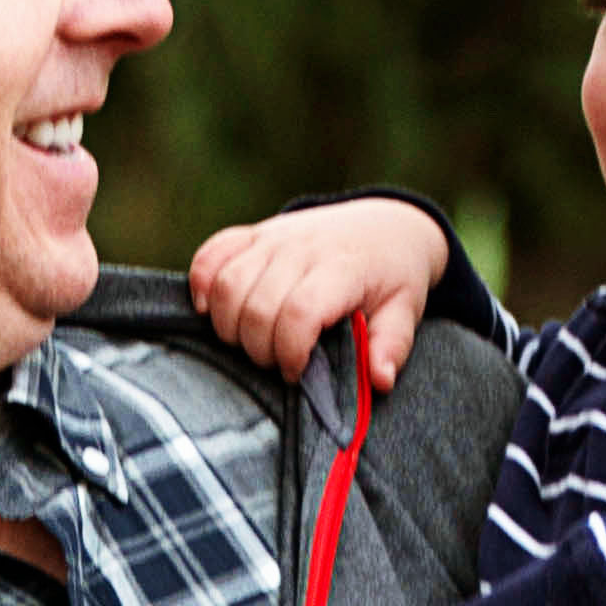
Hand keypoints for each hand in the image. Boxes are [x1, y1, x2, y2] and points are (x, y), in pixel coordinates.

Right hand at [191, 197, 448, 390]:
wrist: (383, 225)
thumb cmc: (392, 277)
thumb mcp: (404, 312)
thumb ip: (391, 347)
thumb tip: (379, 380)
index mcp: (342, 269)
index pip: (299, 312)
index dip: (289, 351)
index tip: (297, 372)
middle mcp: (301, 248)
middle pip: (256, 306)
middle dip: (259, 349)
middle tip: (276, 362)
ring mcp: (272, 237)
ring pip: (226, 285)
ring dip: (228, 326)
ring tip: (250, 342)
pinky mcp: (253, 233)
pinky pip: (210, 255)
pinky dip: (201, 285)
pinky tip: (210, 311)